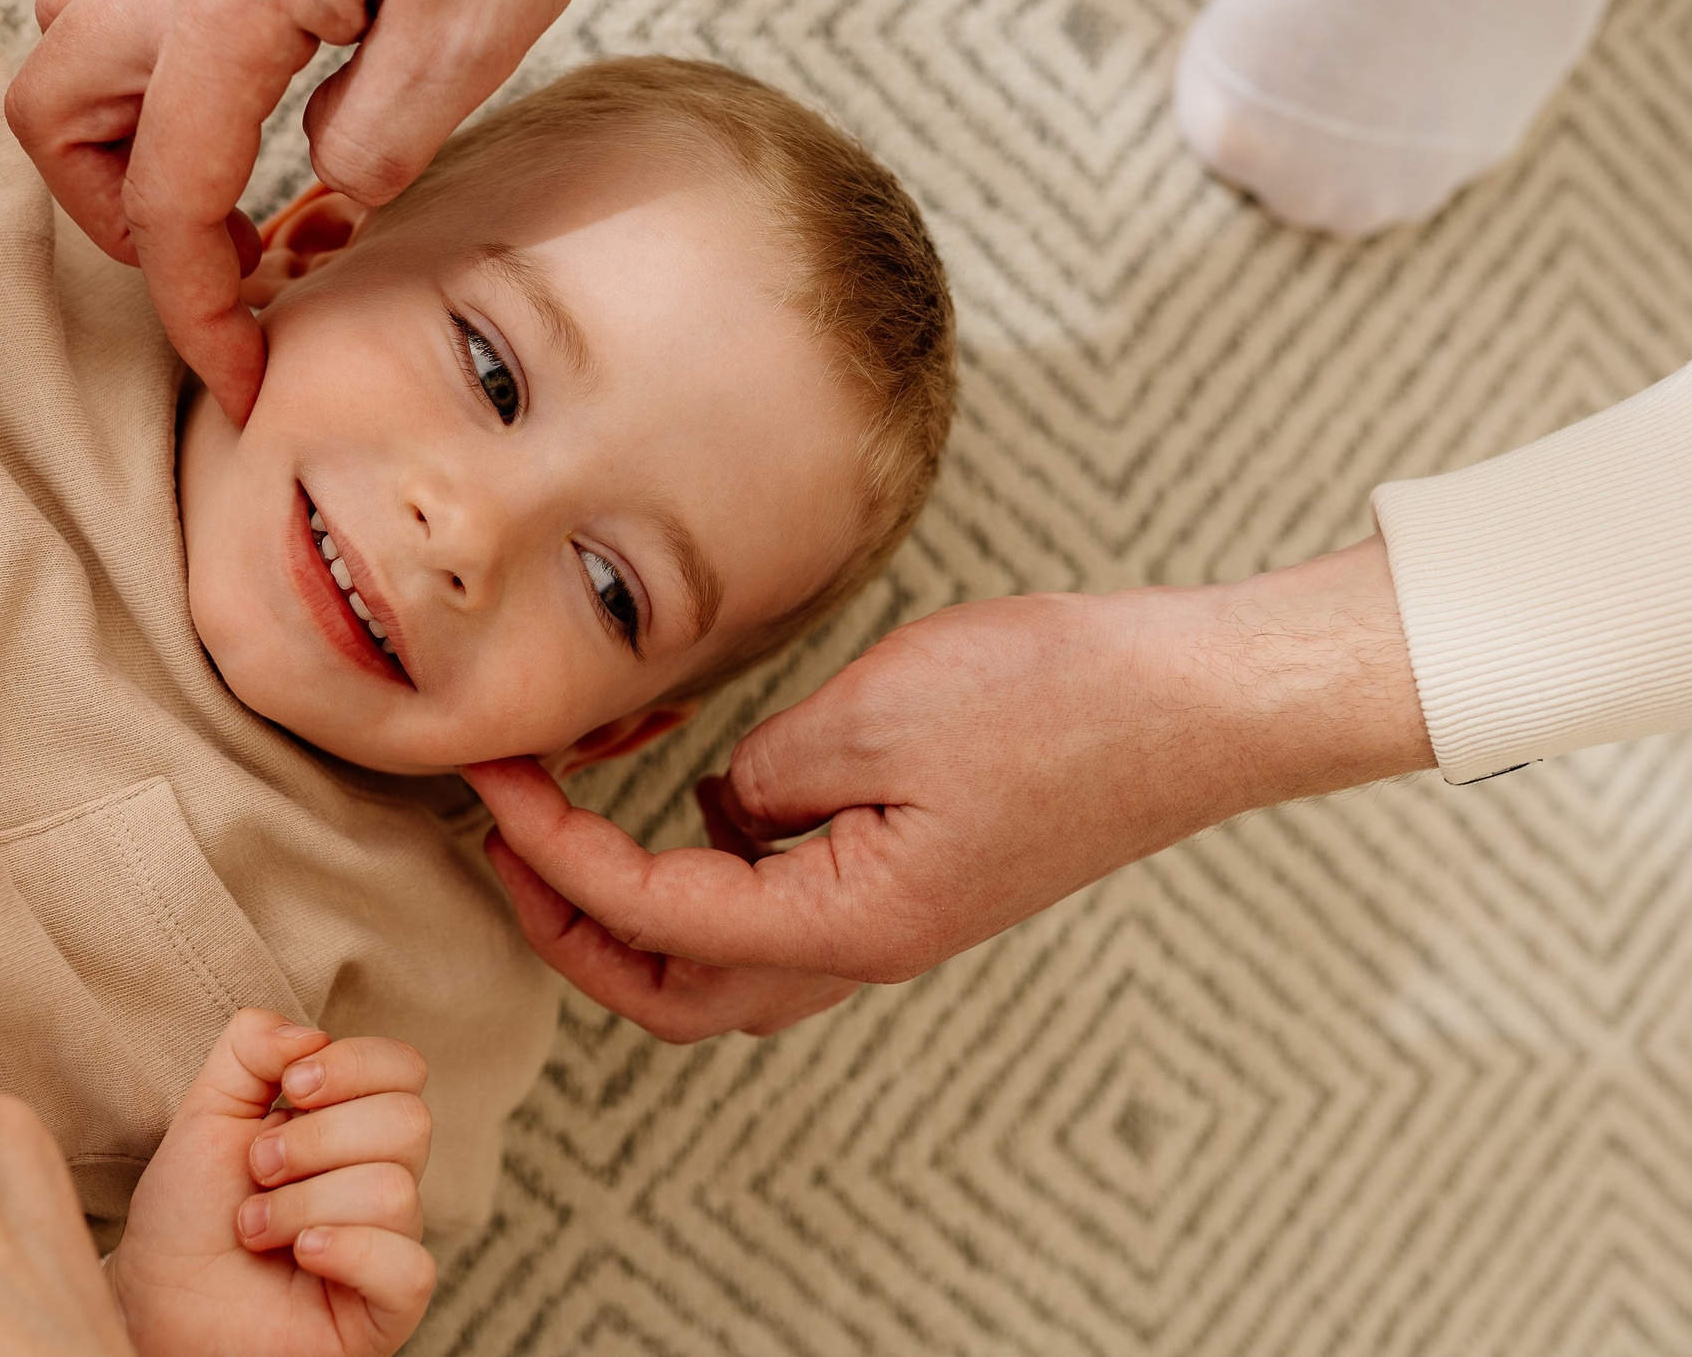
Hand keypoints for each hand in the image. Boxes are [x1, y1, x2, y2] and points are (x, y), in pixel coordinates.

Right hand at [3, 0, 661, 420]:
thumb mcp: (476, 26)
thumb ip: (379, 140)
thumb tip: (321, 194)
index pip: (170, 201)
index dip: (197, 314)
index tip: (242, 382)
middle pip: (56, 121)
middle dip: (120, 225)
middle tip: (223, 266)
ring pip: (73, 51)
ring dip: (124, 146)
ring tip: (230, 192)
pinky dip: (156, 73)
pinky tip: (256, 96)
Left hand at [111, 1010, 435, 1356]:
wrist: (157, 1301)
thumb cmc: (187, 1215)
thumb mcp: (207, 1110)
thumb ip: (252, 1047)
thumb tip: (312, 1035)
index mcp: (353, 1124)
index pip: (405, 1068)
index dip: (354, 1065)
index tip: (290, 1090)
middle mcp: (383, 1178)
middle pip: (410, 1122)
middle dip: (316, 1140)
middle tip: (259, 1170)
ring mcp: (389, 1245)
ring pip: (396, 1192)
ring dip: (303, 1205)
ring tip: (255, 1227)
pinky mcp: (389, 1310)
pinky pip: (410, 1268)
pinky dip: (346, 1252)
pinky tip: (300, 1258)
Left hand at [470, 537, 1436, 1039]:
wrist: (1196, 701)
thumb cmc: (1062, 700)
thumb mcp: (876, 711)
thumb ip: (765, 772)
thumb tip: (715, 803)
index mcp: (849, 921)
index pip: (651, 912)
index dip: (553, 854)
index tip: (495, 786)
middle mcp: (865, 944)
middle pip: (677, 991)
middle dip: (571, 928)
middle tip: (509, 842)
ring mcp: (892, 918)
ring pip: (726, 960)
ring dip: (634, 908)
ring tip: (574, 818)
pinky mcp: (912, 878)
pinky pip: (780, 904)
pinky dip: (708, 869)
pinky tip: (694, 788)